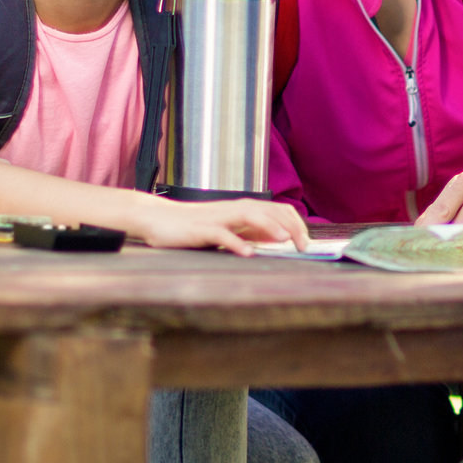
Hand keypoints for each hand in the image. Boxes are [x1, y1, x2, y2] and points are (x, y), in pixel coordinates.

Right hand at [131, 196, 309, 256]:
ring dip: (268, 226)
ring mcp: (217, 218)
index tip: (306, 243)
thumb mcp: (227, 228)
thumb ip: (250, 231)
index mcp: (241, 209)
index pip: (277, 210)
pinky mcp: (200, 230)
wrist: (157, 219)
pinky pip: (221, 234)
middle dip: (289, 226)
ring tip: (284, 240)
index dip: (295, 224)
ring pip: (248, 215)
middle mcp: (232, 210)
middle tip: (303, 246)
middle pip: (268, 210)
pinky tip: (247, 253)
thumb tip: (277, 238)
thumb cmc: (192, 227)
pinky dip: (235, 242)